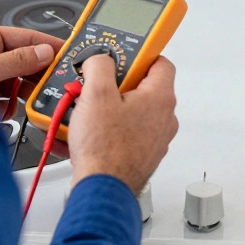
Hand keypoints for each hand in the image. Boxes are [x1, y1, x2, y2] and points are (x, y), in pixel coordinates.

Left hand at [0, 24, 61, 117]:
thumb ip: (18, 60)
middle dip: (30, 79)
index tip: (68, 55)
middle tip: (44, 88)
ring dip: (15, 97)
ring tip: (8, 103)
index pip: (28, 38)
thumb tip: (45, 52)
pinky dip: (5, 108)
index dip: (49, 47)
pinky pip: (7, 100)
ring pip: (18, 84)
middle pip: (26, 63)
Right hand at [68, 54, 178, 195]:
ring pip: (128, 112)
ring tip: (81, 113)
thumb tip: (99, 58)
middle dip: (112, 86)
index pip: (160, 62)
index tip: (121, 56)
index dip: (139, 55)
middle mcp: (163, 117)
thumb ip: (99, 66)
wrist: (102, 189)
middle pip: (140, 88)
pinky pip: (122, 134)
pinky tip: (81, 134)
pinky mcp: (141, 154)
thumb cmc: (105, 149)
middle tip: (92, 87)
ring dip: (104, 110)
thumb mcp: (96, 94)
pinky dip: (103, 131)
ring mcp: (154, 138)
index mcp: (160, 97)